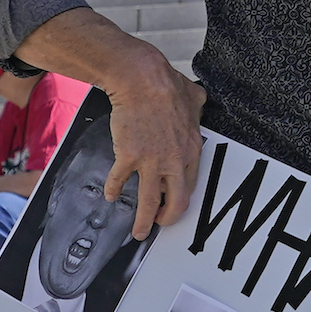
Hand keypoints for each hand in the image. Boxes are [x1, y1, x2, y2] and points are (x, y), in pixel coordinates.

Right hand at [107, 57, 206, 238]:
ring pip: (149, 202)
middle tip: (160, 224)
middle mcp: (174, 161)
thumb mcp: (195, 96)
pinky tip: (111, 196)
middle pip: (176, 202)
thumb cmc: (166, 84)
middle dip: (168, 219)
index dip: (182, 199)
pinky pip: (120, 181)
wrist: (141, 79)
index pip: (191, 185)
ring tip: (138, 232)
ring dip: (143, 221)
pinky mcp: (129, 156)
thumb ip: (198, 106)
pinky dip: (114, 190)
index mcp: (192, 149)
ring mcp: (152, 161)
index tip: (175, 205)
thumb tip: (199, 101)